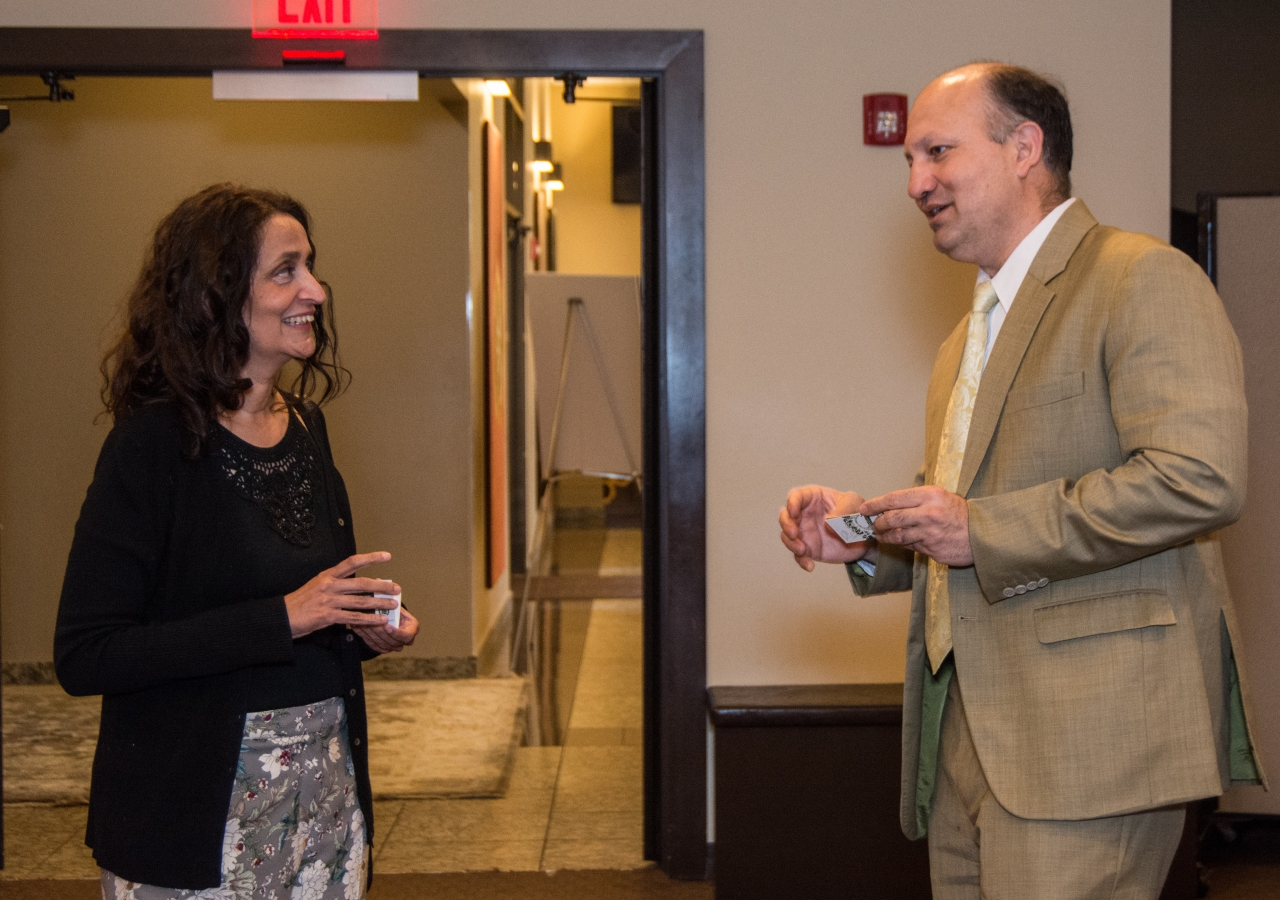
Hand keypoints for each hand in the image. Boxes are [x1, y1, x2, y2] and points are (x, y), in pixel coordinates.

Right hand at [284, 551, 402, 638]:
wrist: (283, 617)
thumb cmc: (301, 602)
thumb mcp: (317, 586)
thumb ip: (335, 583)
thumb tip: (358, 585)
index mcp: (327, 575)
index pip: (352, 562)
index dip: (371, 558)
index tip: (387, 556)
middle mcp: (330, 585)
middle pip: (361, 584)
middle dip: (382, 586)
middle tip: (397, 588)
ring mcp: (329, 601)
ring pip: (360, 601)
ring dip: (379, 603)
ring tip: (393, 605)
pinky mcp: (328, 616)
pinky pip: (354, 618)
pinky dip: (369, 619)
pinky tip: (380, 620)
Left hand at [354, 606, 419, 653]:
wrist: (390, 615)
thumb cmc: (394, 607)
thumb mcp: (395, 602)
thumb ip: (391, 600)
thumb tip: (383, 589)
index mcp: (413, 628)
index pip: (406, 636)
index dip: (396, 633)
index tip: (387, 626)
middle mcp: (406, 640)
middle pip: (392, 641)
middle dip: (380, 632)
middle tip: (370, 622)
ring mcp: (394, 646)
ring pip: (381, 644)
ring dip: (370, 633)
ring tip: (361, 622)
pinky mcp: (383, 649)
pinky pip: (373, 645)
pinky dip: (365, 636)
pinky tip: (357, 626)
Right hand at [779, 485, 869, 571]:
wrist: (865, 538)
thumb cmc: (857, 513)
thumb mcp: (854, 504)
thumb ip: (842, 509)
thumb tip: (827, 522)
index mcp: (813, 499)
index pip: (797, 496)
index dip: (792, 503)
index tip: (794, 512)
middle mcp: (804, 515)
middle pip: (786, 516)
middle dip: (786, 525)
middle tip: (794, 534)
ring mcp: (805, 533)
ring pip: (788, 537)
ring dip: (791, 544)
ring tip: (802, 550)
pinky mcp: (809, 549)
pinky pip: (799, 556)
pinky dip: (802, 561)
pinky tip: (809, 566)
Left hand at [862, 487, 972, 565]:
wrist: (983, 533)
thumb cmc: (960, 513)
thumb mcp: (940, 497)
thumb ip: (917, 500)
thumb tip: (889, 506)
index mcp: (929, 495)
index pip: (893, 499)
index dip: (875, 504)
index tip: (864, 509)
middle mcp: (928, 513)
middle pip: (891, 518)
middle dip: (878, 523)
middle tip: (873, 525)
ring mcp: (929, 533)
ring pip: (897, 535)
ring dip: (885, 537)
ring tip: (881, 536)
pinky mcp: (932, 549)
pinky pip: (909, 546)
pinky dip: (901, 544)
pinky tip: (898, 542)